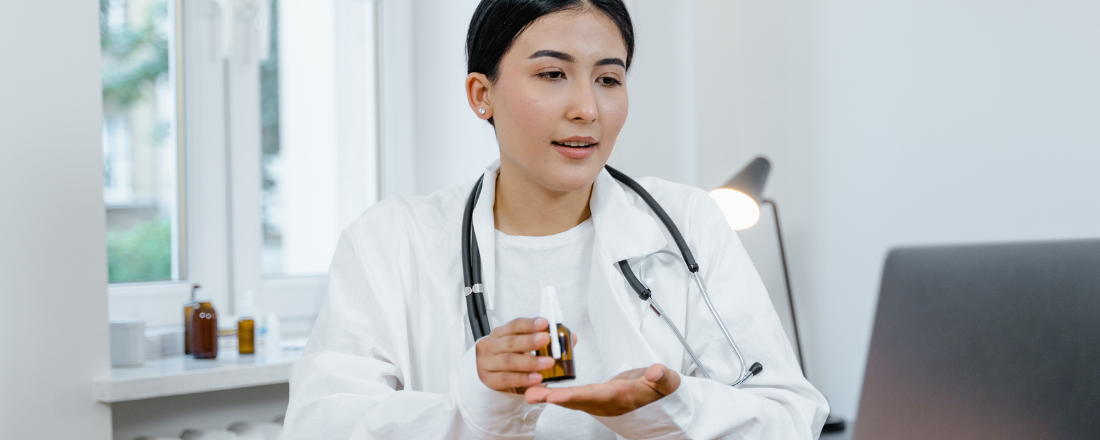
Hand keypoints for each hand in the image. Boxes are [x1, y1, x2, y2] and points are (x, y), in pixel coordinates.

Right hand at [475, 317, 555, 393]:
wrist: (492, 377)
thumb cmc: (509, 359)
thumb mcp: (519, 347)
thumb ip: (537, 342)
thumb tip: (564, 337)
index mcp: (499, 333)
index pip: (514, 326)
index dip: (529, 324)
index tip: (544, 323)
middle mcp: (490, 346)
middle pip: (511, 342)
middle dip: (529, 341)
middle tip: (546, 339)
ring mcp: (486, 363)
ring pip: (509, 361)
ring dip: (530, 362)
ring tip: (548, 362)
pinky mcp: (489, 380)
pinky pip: (507, 379)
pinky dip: (523, 378)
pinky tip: (536, 378)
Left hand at [523, 363, 680, 416]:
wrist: (657, 400)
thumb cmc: (659, 390)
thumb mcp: (668, 383)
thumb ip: (662, 377)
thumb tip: (656, 371)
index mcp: (621, 396)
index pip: (595, 395)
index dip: (575, 395)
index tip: (557, 395)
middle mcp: (606, 402)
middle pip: (576, 400)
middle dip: (553, 399)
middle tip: (531, 395)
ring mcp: (598, 402)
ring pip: (570, 400)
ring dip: (549, 397)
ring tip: (528, 393)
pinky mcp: (592, 399)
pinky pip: (570, 397)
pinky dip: (554, 394)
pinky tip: (539, 389)